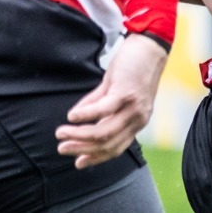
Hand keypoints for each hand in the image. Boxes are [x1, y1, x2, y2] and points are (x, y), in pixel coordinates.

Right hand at [56, 36, 168, 167]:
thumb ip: (95, 105)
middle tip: (62, 148)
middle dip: (82, 149)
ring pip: (104, 131)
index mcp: (136, 122)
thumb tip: (74, 118)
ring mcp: (133, 108)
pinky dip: (85, 115)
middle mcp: (137, 119)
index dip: (96, 158)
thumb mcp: (113, 92)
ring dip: (79, 135)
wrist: (150, 50)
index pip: (116, 148)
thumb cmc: (132, 70)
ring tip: (61, 133)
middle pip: (108, 144)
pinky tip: (71, 116)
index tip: (77, 163)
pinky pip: (103, 110)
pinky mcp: (125, 93)